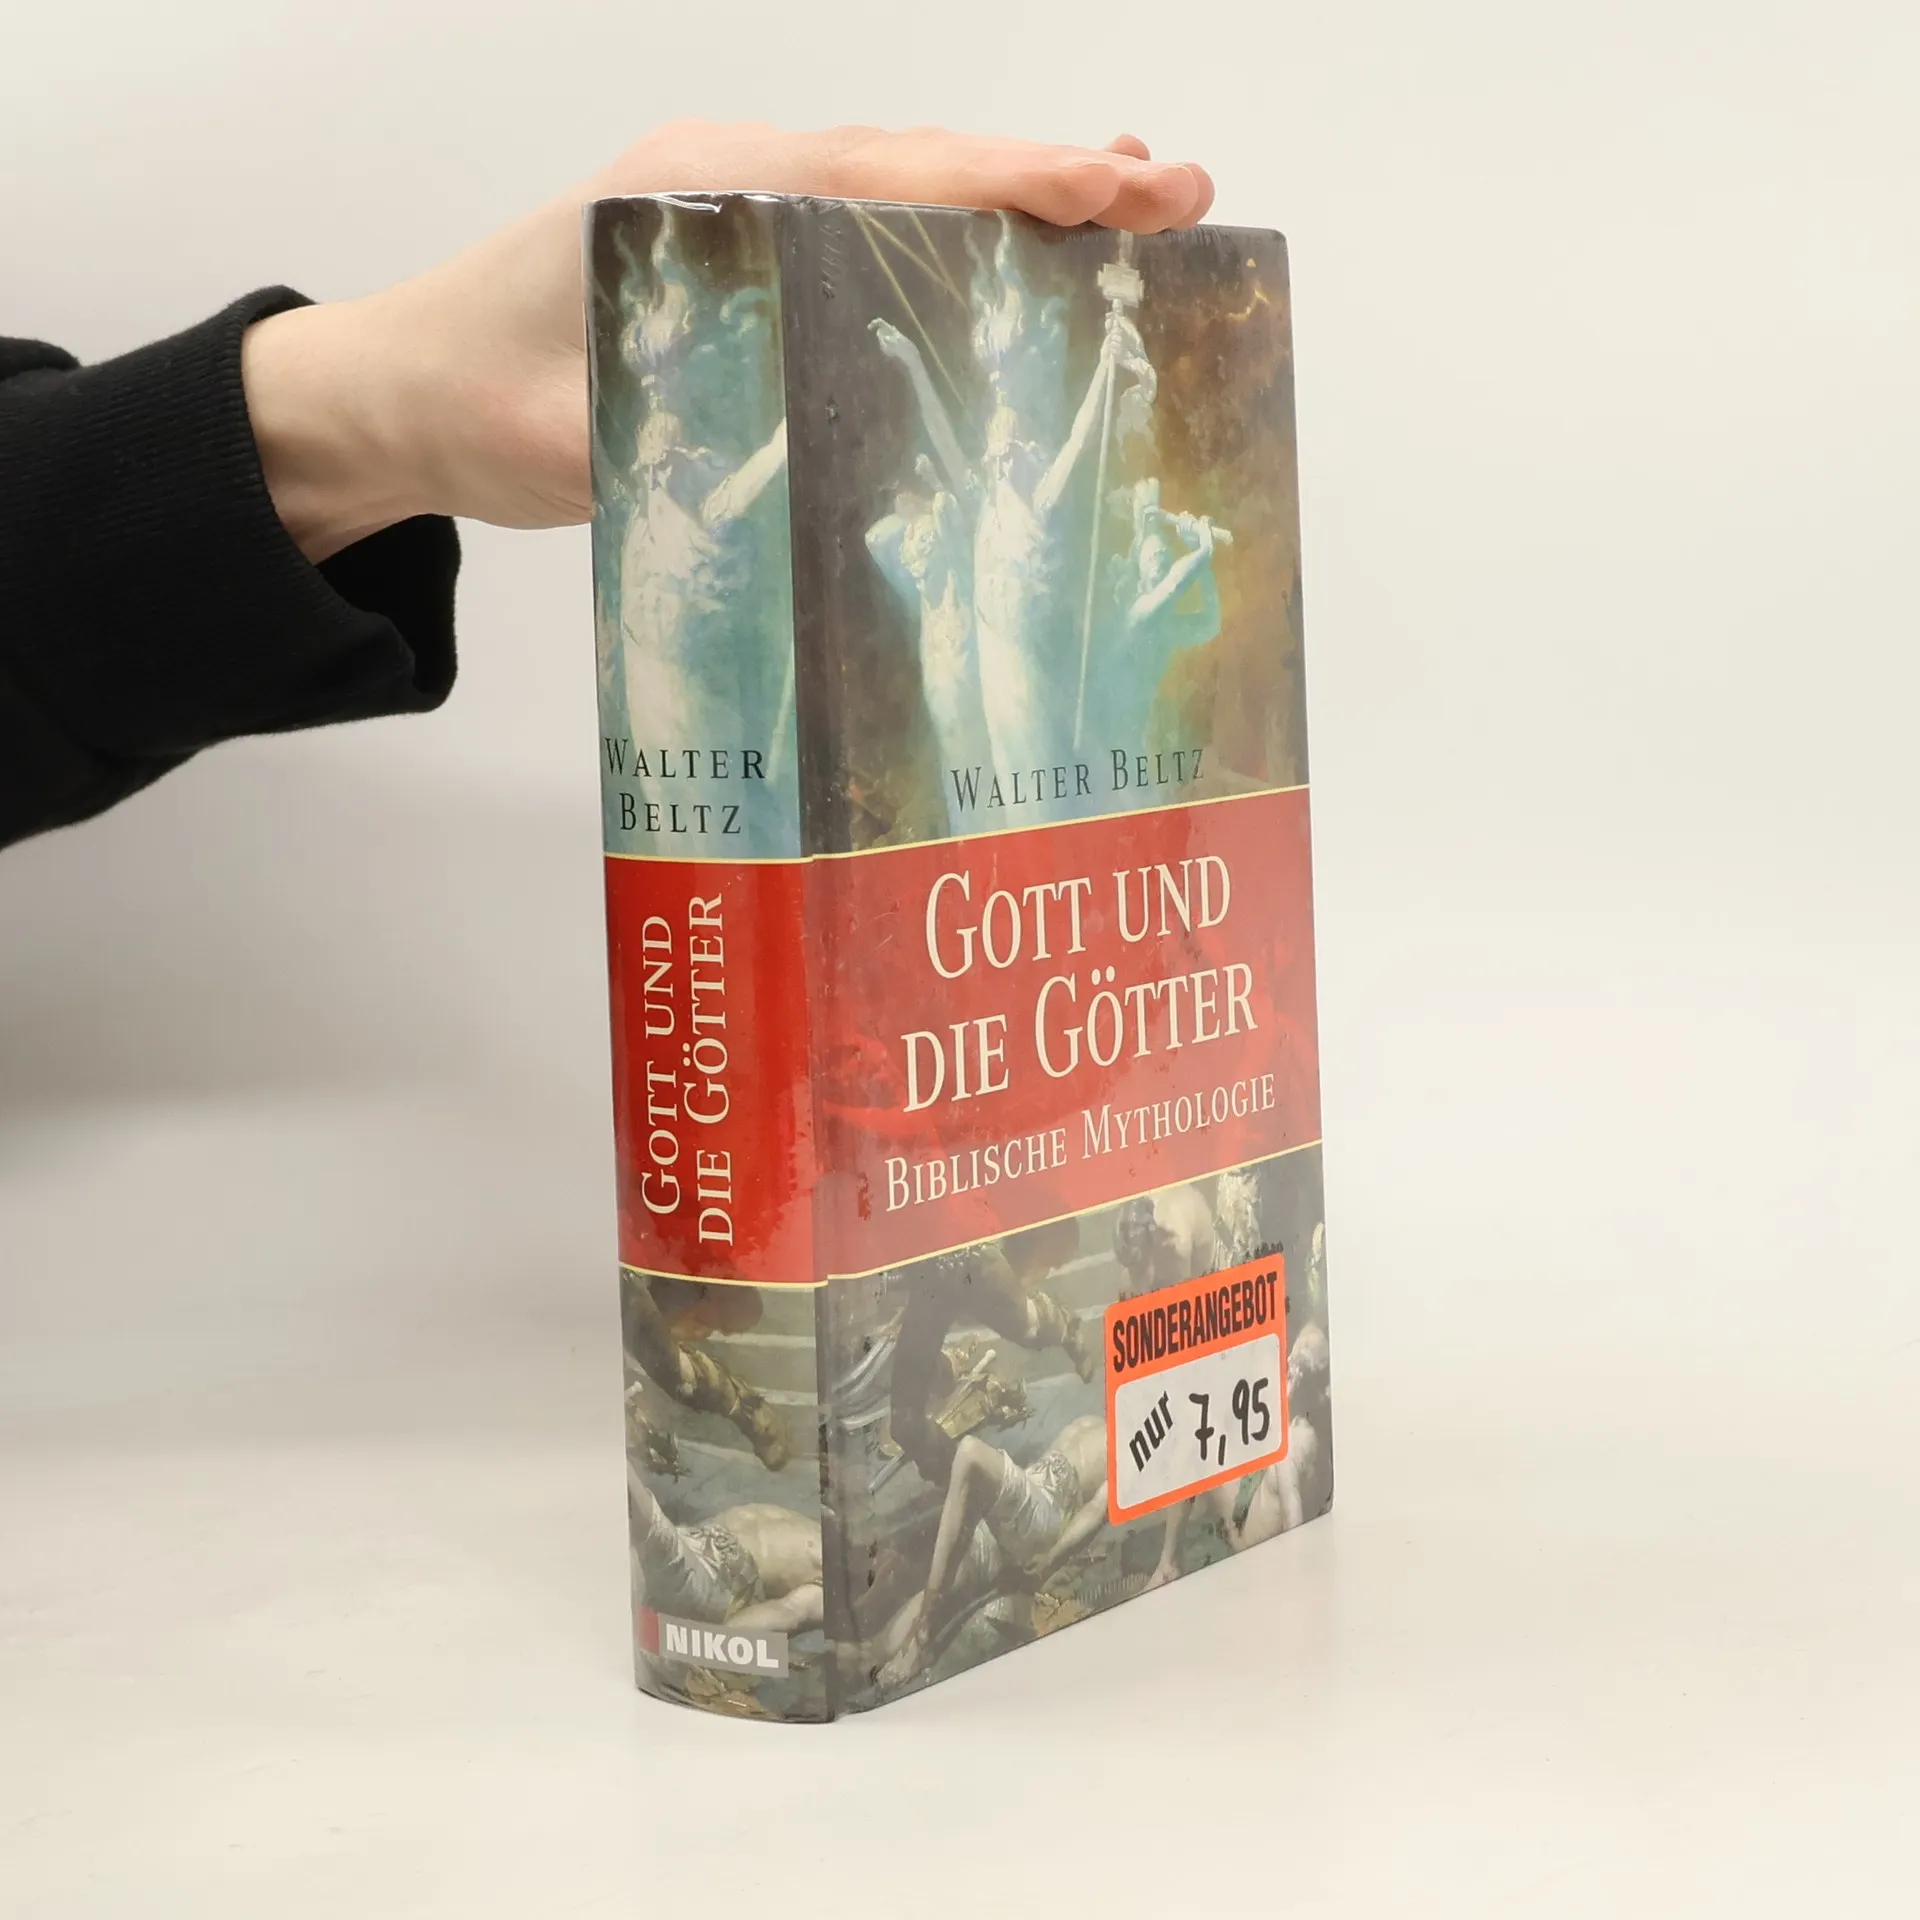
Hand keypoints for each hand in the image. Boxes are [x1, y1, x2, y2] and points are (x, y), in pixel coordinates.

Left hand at [243, 124, 1213, 560]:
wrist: (399, 387)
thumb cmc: (479, 404)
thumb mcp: (588, 436)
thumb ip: (698, 433)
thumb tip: (824, 461)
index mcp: (701, 197)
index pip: (884, 177)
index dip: (1008, 186)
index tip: (1114, 189)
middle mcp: (729, 175)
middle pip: (914, 159)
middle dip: (1049, 175)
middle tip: (1174, 188)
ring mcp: (733, 200)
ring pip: (896, 178)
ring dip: (1010, 192)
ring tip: (1127, 201)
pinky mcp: (734, 240)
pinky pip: (859, 216)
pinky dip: (945, 224)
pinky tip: (1006, 249)